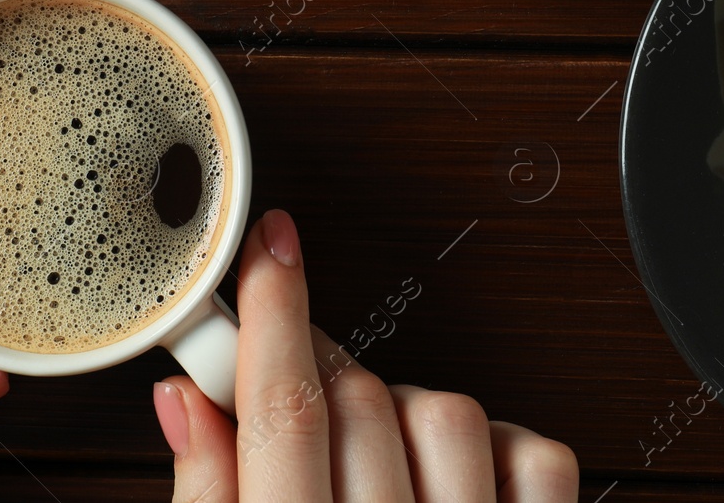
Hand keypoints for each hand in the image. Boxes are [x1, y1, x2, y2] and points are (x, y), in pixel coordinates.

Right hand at [153, 209, 579, 500]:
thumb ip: (210, 494)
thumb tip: (186, 400)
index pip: (284, 411)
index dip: (270, 310)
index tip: (268, 245)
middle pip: (359, 400)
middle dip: (322, 369)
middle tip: (299, 381)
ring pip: (446, 410)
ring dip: (402, 410)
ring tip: (377, 453)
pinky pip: (536, 454)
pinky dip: (496, 442)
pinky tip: (458, 472)